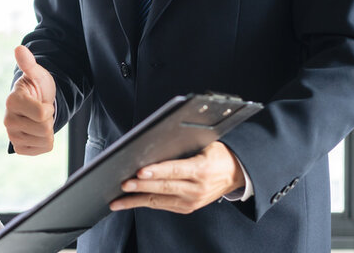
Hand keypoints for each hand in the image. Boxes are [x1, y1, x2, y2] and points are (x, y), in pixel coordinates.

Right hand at [4, 45, 56, 155]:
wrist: (36, 103)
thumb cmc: (37, 88)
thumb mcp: (37, 74)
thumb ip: (29, 64)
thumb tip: (19, 49)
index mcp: (11, 101)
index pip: (42, 114)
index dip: (48, 108)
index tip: (42, 102)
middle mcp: (8, 120)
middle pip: (44, 128)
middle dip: (49, 119)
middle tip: (41, 112)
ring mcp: (12, 135)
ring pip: (45, 139)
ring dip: (48, 130)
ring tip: (39, 120)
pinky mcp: (18, 147)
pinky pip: (42, 149)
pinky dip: (45, 141)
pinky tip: (37, 131)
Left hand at [109, 141, 244, 213]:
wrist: (235, 173)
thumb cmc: (217, 155)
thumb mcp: (205, 144)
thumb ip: (182, 147)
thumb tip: (154, 146)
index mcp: (202, 170)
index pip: (175, 170)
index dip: (156, 171)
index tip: (140, 172)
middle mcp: (197, 189)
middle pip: (164, 188)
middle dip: (141, 187)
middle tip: (123, 185)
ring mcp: (192, 201)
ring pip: (159, 201)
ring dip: (136, 200)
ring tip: (118, 200)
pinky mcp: (188, 208)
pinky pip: (162, 205)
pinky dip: (146, 203)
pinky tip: (131, 202)